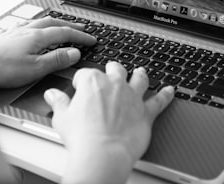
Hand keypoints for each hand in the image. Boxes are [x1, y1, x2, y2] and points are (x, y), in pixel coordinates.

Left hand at [0, 16, 95, 87]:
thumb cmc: (1, 69)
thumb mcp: (35, 68)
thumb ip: (56, 60)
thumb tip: (74, 53)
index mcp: (37, 36)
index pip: (65, 33)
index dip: (80, 36)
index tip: (91, 39)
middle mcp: (28, 29)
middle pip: (54, 23)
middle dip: (70, 26)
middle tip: (82, 29)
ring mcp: (17, 30)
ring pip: (41, 22)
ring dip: (55, 22)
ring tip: (62, 25)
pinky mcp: (7, 35)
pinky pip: (28, 24)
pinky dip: (39, 25)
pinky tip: (34, 28)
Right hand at [44, 61, 174, 183]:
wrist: (102, 154)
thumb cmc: (82, 137)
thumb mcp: (62, 117)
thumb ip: (58, 102)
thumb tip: (52, 94)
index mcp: (93, 81)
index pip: (86, 74)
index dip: (81, 81)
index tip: (79, 88)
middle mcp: (115, 84)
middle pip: (115, 69)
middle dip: (112, 70)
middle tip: (110, 73)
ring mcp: (132, 96)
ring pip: (139, 79)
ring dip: (140, 74)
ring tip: (141, 71)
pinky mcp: (145, 111)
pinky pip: (159, 100)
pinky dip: (166, 95)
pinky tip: (171, 90)